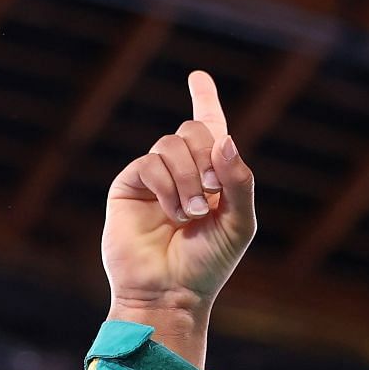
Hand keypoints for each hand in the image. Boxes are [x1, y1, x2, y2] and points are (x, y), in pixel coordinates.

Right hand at [102, 69, 255, 315]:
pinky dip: (168, 186)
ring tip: (191, 215)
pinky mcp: (129, 186)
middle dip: (208, 155)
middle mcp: (182, 172)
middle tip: (213, 191)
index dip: (204, 100)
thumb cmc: (208, 264)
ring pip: (172, 144)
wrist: (171, 292)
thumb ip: (239, 182)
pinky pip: (150, 163)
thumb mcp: (238, 223)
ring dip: (189, 178)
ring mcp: (154, 178)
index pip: (209, 128)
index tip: (198, 77)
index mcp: (211, 177)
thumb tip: (225, 139)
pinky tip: (174, 214)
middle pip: (194, 129)